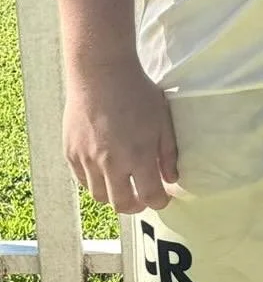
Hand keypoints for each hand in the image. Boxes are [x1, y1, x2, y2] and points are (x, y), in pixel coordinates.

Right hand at [64, 59, 177, 212]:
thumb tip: (171, 179)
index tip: (163, 199)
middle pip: (121, 203)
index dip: (159, 202)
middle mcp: (111, 163)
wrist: (101, 75)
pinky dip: (95, 183)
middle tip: (143, 199)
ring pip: (100, 195)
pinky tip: (105, 174)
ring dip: (114, 196)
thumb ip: (168, 153)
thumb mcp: (162, 120)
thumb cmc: (137, 93)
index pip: (149, 195)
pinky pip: (83, 181)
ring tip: (124, 186)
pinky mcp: (71, 154)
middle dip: (135, 206)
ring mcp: (88, 160)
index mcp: (138, 155)